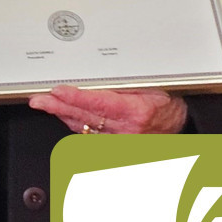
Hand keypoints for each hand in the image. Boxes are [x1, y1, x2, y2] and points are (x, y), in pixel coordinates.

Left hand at [29, 85, 187, 134]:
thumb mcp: (150, 85)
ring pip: (84, 128)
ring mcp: (121, 141)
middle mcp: (127, 130)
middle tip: (39, 100)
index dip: (75, 98)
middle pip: (85, 117)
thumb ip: (123, 83)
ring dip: (63, 115)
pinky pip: (91, 136)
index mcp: (136, 112)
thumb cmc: (168, 102)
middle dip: (58, 107)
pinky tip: (64, 115)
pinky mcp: (118, 146)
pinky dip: (76, 124)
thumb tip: (98, 75)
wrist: (182, 123)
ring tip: (45, 104)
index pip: (98, 104)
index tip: (57, 91)